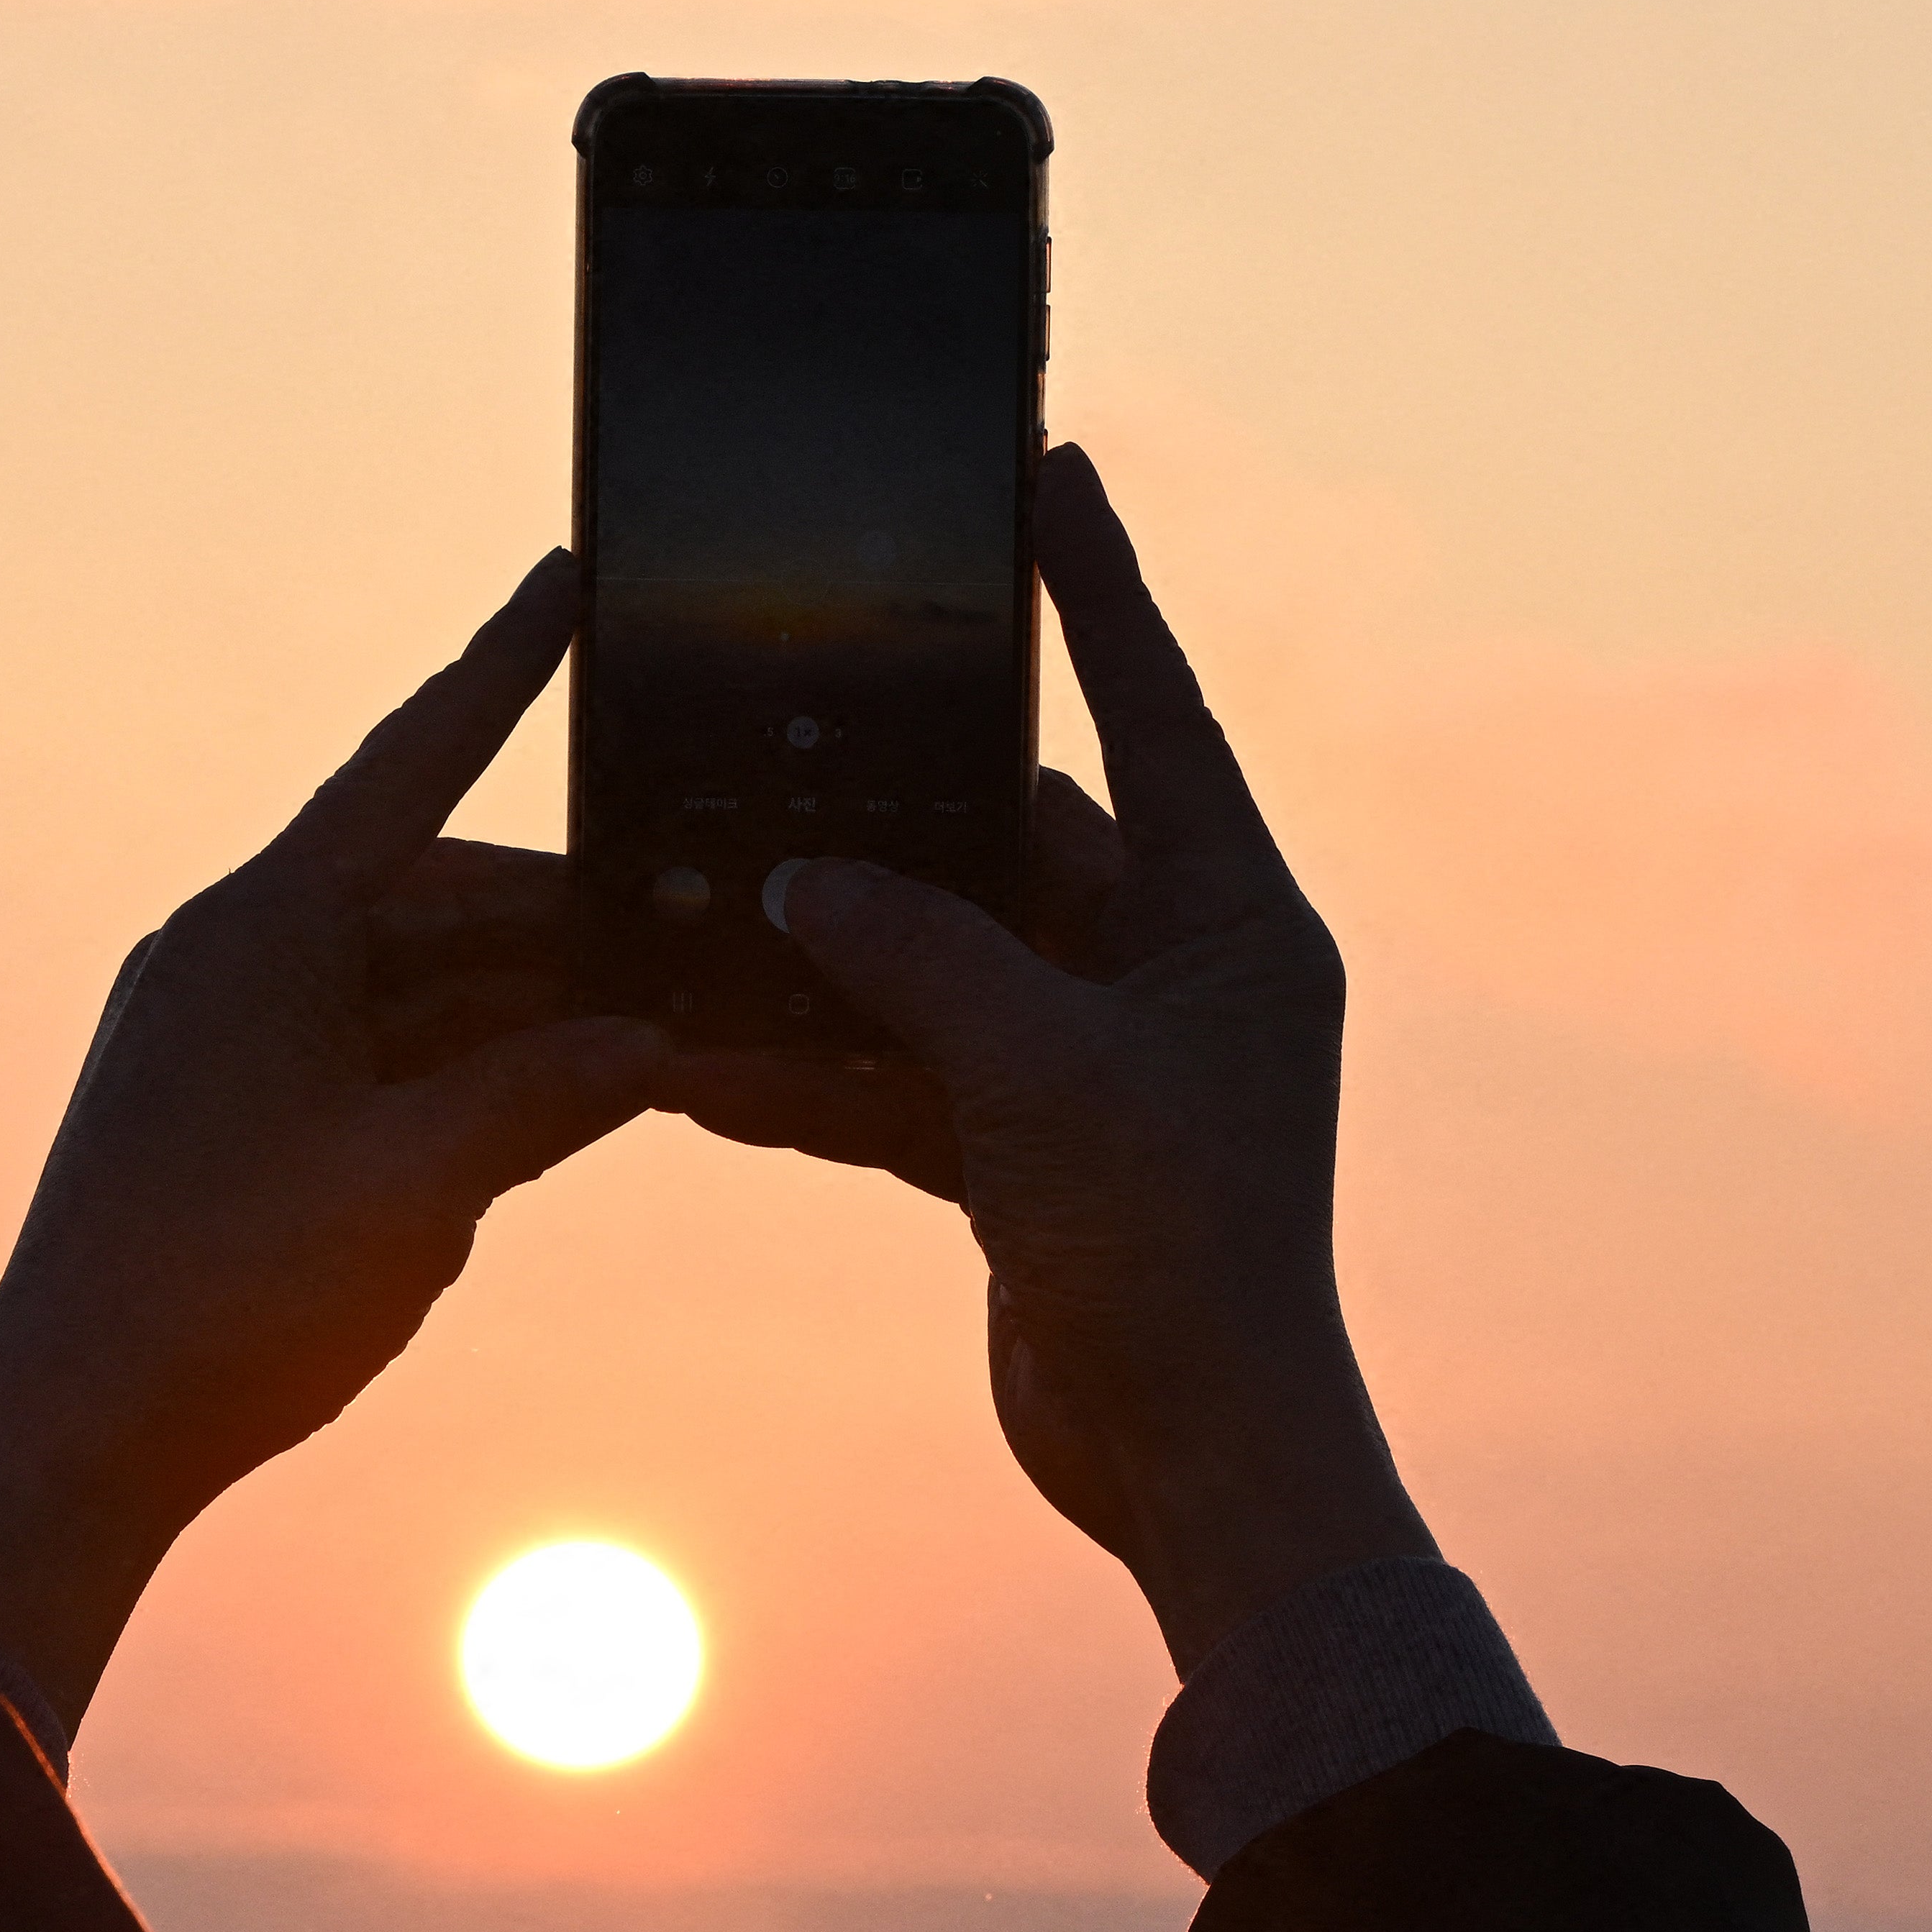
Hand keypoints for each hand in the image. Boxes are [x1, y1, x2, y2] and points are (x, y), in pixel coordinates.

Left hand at [0, 553, 663, 1739]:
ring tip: (651, 1050)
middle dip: (568, 932)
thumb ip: (547, 1093)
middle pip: (438, 902)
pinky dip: (463, 1084)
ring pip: (416, 992)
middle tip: (697, 947)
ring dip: (527, 1022)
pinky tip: (545, 1122)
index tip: (566, 577)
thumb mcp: (424, 1185)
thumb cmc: (227, 1295)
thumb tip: (651, 1046)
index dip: (503, 668)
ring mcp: (224, 1039)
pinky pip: (373, 1062)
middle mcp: (234, 959)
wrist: (73, 1435)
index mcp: (263, 930)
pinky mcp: (226, 1118)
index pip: (415, 760)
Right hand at [658, 445, 1434, 1661]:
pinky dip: (818, 1074)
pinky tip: (698, 1065)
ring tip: (699, 915)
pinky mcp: (1033, 1153)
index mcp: (1233, 920)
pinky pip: (906, 1077)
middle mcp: (1177, 974)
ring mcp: (1100, 1064)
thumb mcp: (1037, 1074)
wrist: (1193, 1462)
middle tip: (780, 740)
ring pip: (940, 967)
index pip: (1154, 711)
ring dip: (828, 962)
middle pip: (1014, 846)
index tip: (1051, 468)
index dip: (1099, 589)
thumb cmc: (1176, 1256)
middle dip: (889, 820)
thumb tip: (796, 880)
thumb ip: (915, 956)